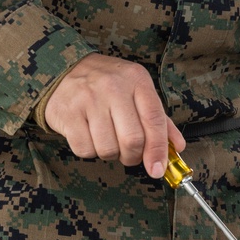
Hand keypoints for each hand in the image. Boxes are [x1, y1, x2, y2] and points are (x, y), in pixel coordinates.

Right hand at [43, 54, 185, 177]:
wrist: (62, 69)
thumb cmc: (105, 83)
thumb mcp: (135, 90)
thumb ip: (158, 118)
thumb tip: (177, 146)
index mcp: (136, 79)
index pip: (154, 120)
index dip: (158, 149)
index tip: (157, 169)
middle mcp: (113, 87)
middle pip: (132, 140)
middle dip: (133, 156)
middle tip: (128, 153)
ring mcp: (89, 99)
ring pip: (108, 149)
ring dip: (110, 153)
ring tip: (105, 138)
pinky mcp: (68, 113)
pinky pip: (85, 149)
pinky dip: (89, 151)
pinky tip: (88, 135)